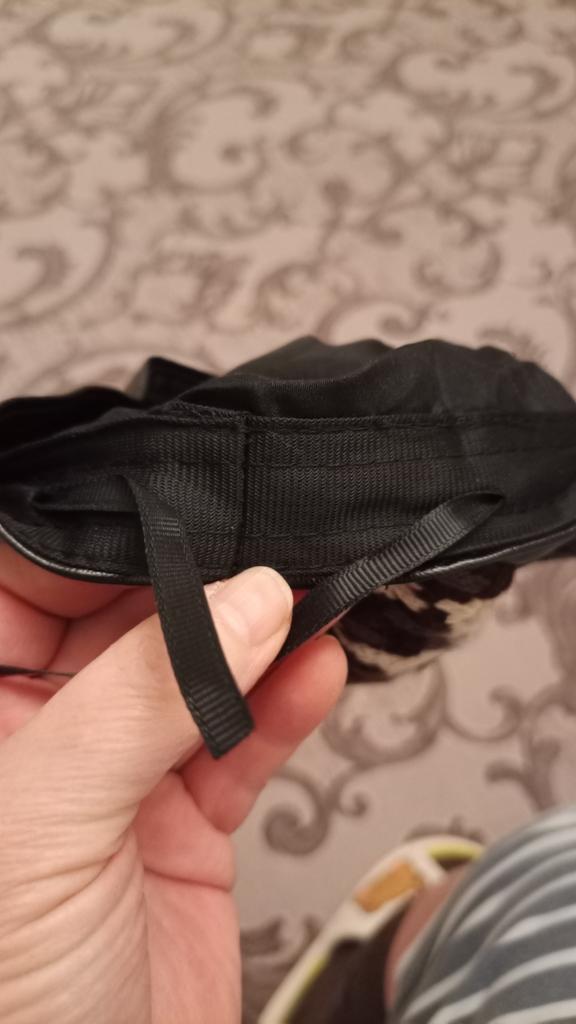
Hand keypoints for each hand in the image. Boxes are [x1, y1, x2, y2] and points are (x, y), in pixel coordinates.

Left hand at [0, 548, 346, 1023]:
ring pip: (192, 677)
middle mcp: (40, 736)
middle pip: (121, 621)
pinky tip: (316, 669)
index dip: (95, 541)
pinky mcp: (182, 826)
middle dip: (194, 583)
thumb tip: (239, 602)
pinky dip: (284, 706)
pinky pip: (240, 745)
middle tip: (264, 550)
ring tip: (308, 598)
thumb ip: (142, 699)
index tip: (177, 505)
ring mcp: (116, 779)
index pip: (25, 584)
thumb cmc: (3, 1001)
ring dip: (255, 639)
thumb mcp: (45, 824)